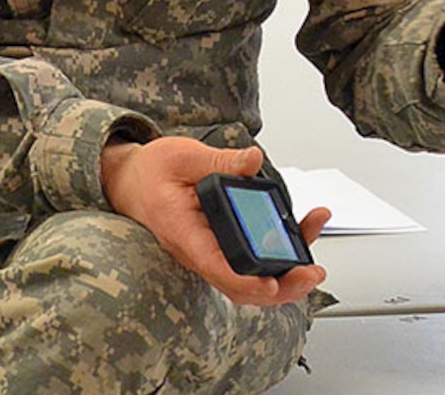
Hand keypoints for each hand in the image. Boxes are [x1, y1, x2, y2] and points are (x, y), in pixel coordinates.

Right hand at [101, 138, 328, 307]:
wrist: (130, 180)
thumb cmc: (151, 172)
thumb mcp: (182, 157)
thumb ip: (218, 161)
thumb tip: (252, 160)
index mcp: (184, 234)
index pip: (217, 268)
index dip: (246, 282)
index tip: (272, 284)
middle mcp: (199, 250)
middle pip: (241, 285)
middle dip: (281, 286)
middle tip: (312, 273)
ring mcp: (211, 251)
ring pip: (250, 276)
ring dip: (286, 269)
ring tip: (315, 247)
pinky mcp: (221, 244)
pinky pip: (251, 260)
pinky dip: (280, 252)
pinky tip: (302, 230)